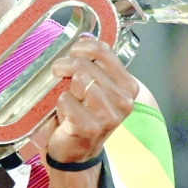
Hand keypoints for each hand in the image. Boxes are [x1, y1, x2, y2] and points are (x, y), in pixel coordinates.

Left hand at [45, 35, 138, 164]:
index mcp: (128, 86)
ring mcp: (109, 116)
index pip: (104, 51)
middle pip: (85, 65)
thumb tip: (85, 36)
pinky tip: (65, 115)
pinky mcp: (89, 127)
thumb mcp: (93, 86)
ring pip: (78, 80)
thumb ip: (93, 62)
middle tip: (59, 74)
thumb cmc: (83, 114)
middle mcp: (124, 101)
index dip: (81, 48)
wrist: (76, 151)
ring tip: (68, 99)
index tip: (72, 53)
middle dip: (65, 67)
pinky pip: (66, 100)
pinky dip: (59, 104)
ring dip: (64, 88)